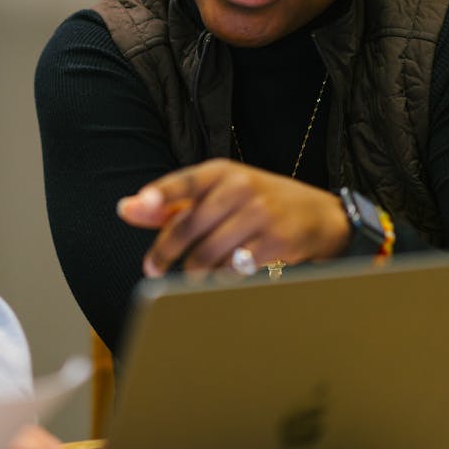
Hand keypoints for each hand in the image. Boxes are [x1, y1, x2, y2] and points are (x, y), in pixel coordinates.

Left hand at [116, 159, 350, 276]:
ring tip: (192, 276)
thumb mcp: (218, 194)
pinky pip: (235, 267)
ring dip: (194, 270)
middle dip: (166, 251)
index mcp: (222, 172)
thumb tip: (126, 208)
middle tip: (151, 268)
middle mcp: (241, 186)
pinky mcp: (277, 240)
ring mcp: (261, 213)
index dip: (160, 194)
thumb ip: (172, 204)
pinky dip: (222, 277)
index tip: (138, 205)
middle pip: (190, 224)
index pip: (185, 181)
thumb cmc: (259, 204)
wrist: (321, 216)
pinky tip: (221, 277)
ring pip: (209, 252)